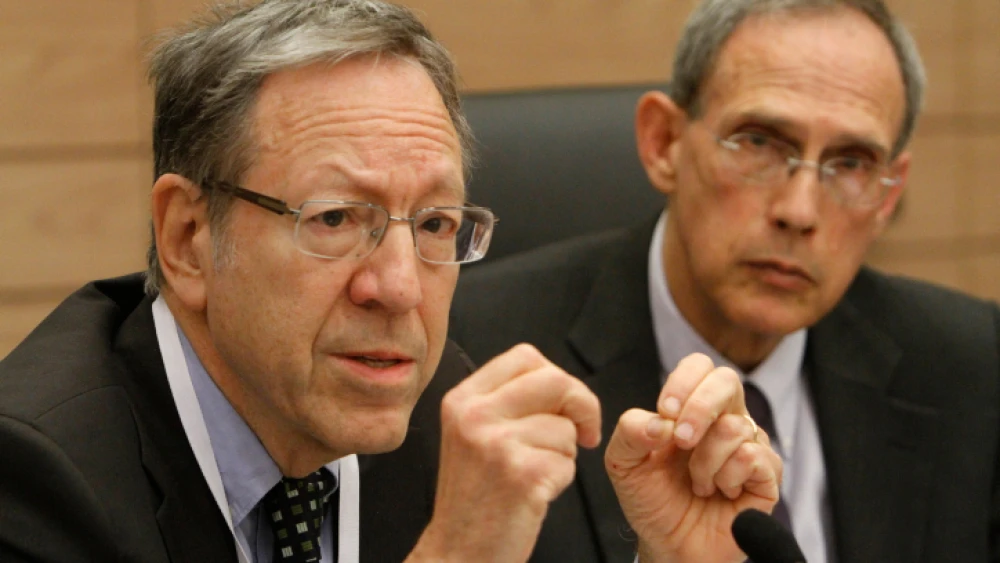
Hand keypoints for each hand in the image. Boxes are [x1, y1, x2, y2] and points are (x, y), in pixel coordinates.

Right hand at [408, 344, 600, 562]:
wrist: (458, 552)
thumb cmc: (474, 499)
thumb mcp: (472, 434)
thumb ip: (505, 400)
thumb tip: (556, 381)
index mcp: (462, 399)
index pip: (526, 357)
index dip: (557, 377)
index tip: (563, 404)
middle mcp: (474, 415)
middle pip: (555, 380)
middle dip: (582, 406)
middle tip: (582, 432)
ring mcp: (496, 443)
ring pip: (565, 425)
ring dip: (565, 452)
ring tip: (536, 473)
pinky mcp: (520, 473)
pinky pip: (567, 461)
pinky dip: (562, 480)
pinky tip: (535, 492)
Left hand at [604, 353, 781, 562]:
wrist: (669, 545)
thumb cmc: (652, 499)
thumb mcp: (623, 464)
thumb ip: (630, 433)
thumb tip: (660, 421)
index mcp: (691, 409)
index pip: (700, 367)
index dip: (684, 381)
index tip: (665, 409)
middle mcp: (724, 420)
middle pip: (727, 380)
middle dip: (700, 408)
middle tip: (681, 440)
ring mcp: (749, 445)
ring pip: (736, 426)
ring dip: (705, 460)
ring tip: (697, 484)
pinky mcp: (766, 475)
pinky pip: (754, 457)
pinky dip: (727, 477)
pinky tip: (720, 492)